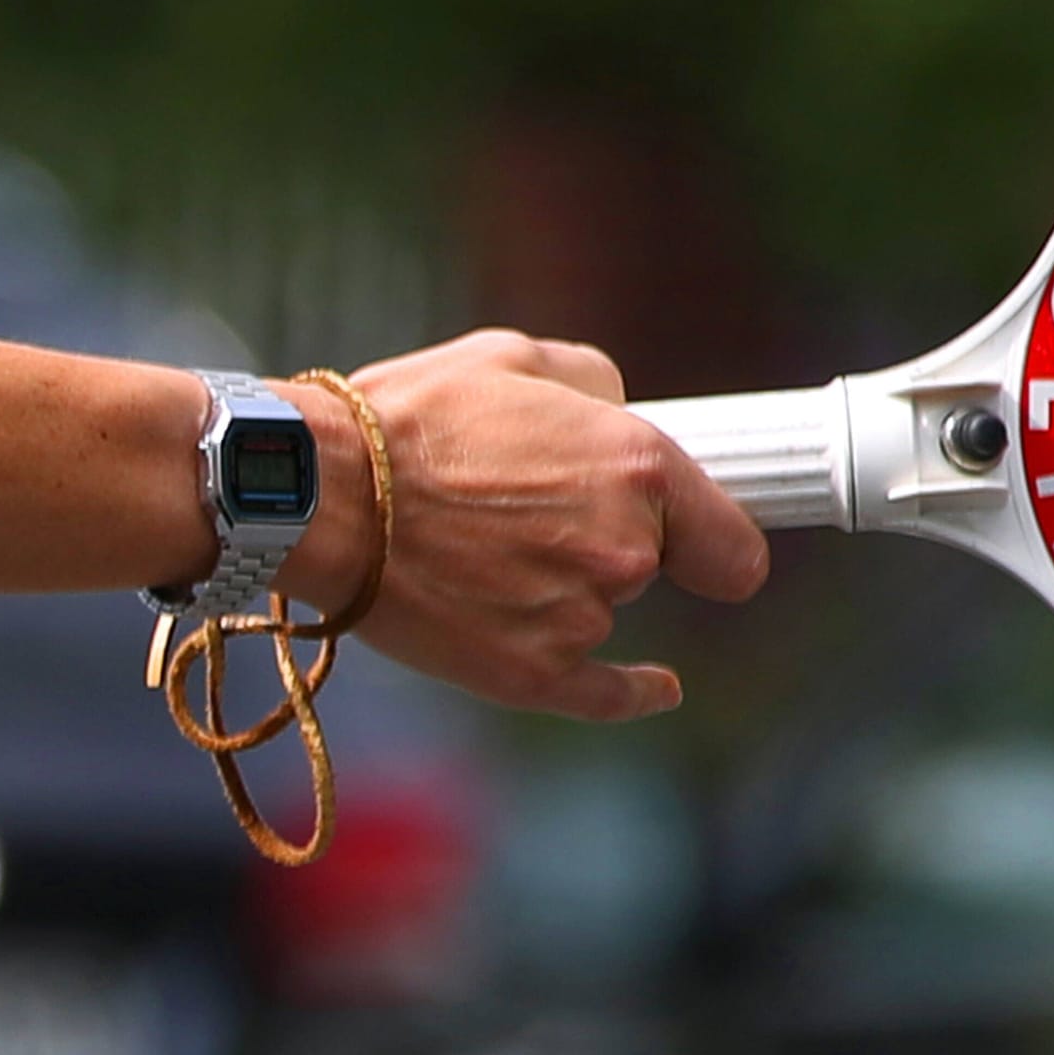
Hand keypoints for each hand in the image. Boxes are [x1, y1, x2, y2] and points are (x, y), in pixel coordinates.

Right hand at [278, 328, 768, 720]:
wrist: (318, 494)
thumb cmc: (411, 417)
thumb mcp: (516, 358)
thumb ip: (596, 386)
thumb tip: (621, 414)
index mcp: (641, 468)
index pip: (735, 543)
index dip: (716, 538)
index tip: (701, 540)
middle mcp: (626, 549)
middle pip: (658, 566)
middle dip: (613, 539)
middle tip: (535, 509)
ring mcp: (582, 618)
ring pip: (605, 610)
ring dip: (567, 586)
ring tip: (483, 543)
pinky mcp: (532, 673)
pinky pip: (609, 696)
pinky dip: (637, 691)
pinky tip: (660, 686)